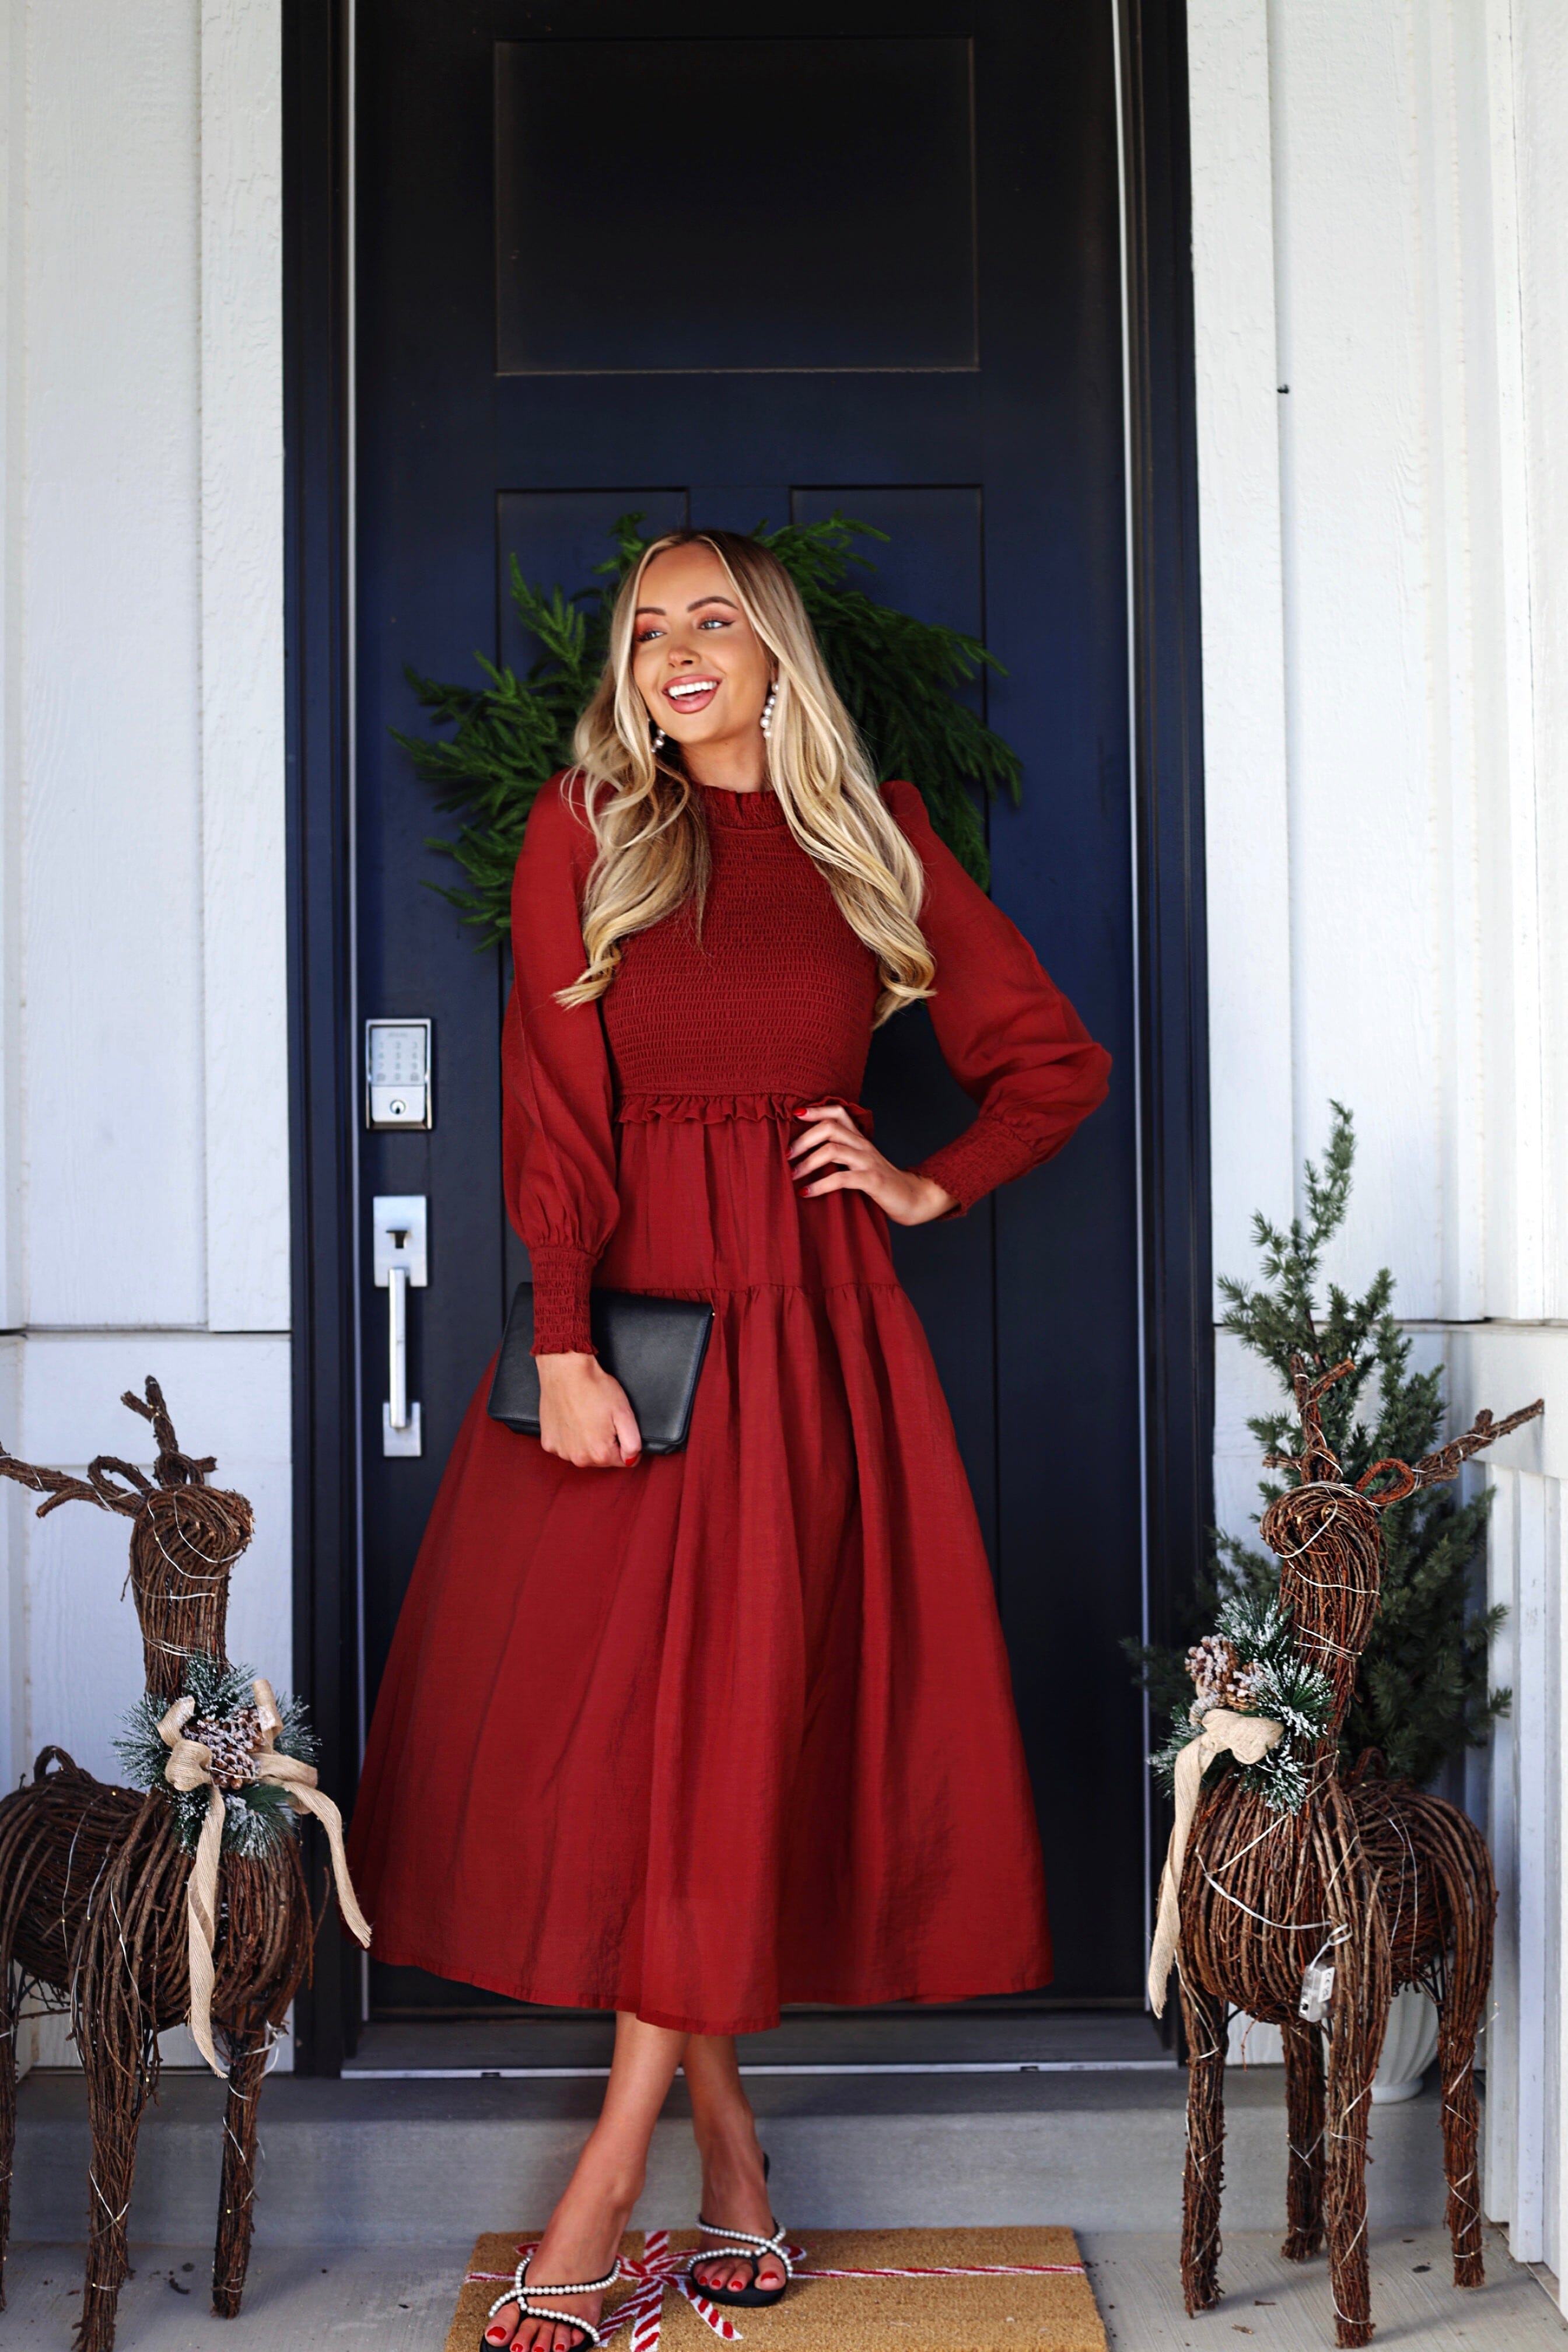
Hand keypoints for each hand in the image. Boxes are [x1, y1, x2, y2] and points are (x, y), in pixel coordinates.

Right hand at [536, 1352, 642, 1467]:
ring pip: (583, 1453)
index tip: (617, 1425)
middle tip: (601, 1418)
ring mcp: (562, 1451)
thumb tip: (631, 1458)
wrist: (566, 1371)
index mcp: (600, 1453)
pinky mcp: (549, 1442)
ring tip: (586, 1417)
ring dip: (587, 1440)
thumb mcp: (624, 1413)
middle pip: (602, 1459)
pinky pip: (565, 1446)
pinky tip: (571, 1419)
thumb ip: (633, 1442)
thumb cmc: (594, 1388)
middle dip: (606, 1442)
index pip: (624, 1460)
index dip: (625, 1441)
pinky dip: (569, 1436)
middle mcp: (579, 1458)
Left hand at [788, 1102, 956, 1227]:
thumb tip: (807, 1154)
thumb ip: (841, 1154)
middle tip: (786, 1155)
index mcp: (859, 1138)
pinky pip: (840, 1178)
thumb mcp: (860, 1162)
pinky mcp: (872, 1180)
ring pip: (832, 1150)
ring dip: (807, 1162)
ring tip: (792, 1175)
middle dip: (803, 1140)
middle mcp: (863, 1145)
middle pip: (829, 1128)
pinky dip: (819, 1185)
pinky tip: (806, 1193)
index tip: (794, 1115)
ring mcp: (868, 1161)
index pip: (838, 1112)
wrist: (912, 1198)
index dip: (816, 1109)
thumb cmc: (880, 1183)